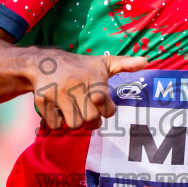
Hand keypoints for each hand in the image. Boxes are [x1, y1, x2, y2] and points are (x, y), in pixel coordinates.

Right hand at [28, 50, 148, 130]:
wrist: (44, 63)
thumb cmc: (79, 66)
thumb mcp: (102, 63)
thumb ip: (124, 64)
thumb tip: (145, 62)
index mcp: (93, 78)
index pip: (105, 106)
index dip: (106, 110)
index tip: (102, 105)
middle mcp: (75, 85)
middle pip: (90, 119)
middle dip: (92, 121)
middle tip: (88, 112)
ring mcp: (57, 93)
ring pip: (74, 124)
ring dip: (75, 122)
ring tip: (74, 110)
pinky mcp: (42, 100)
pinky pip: (55, 124)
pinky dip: (58, 122)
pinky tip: (59, 110)